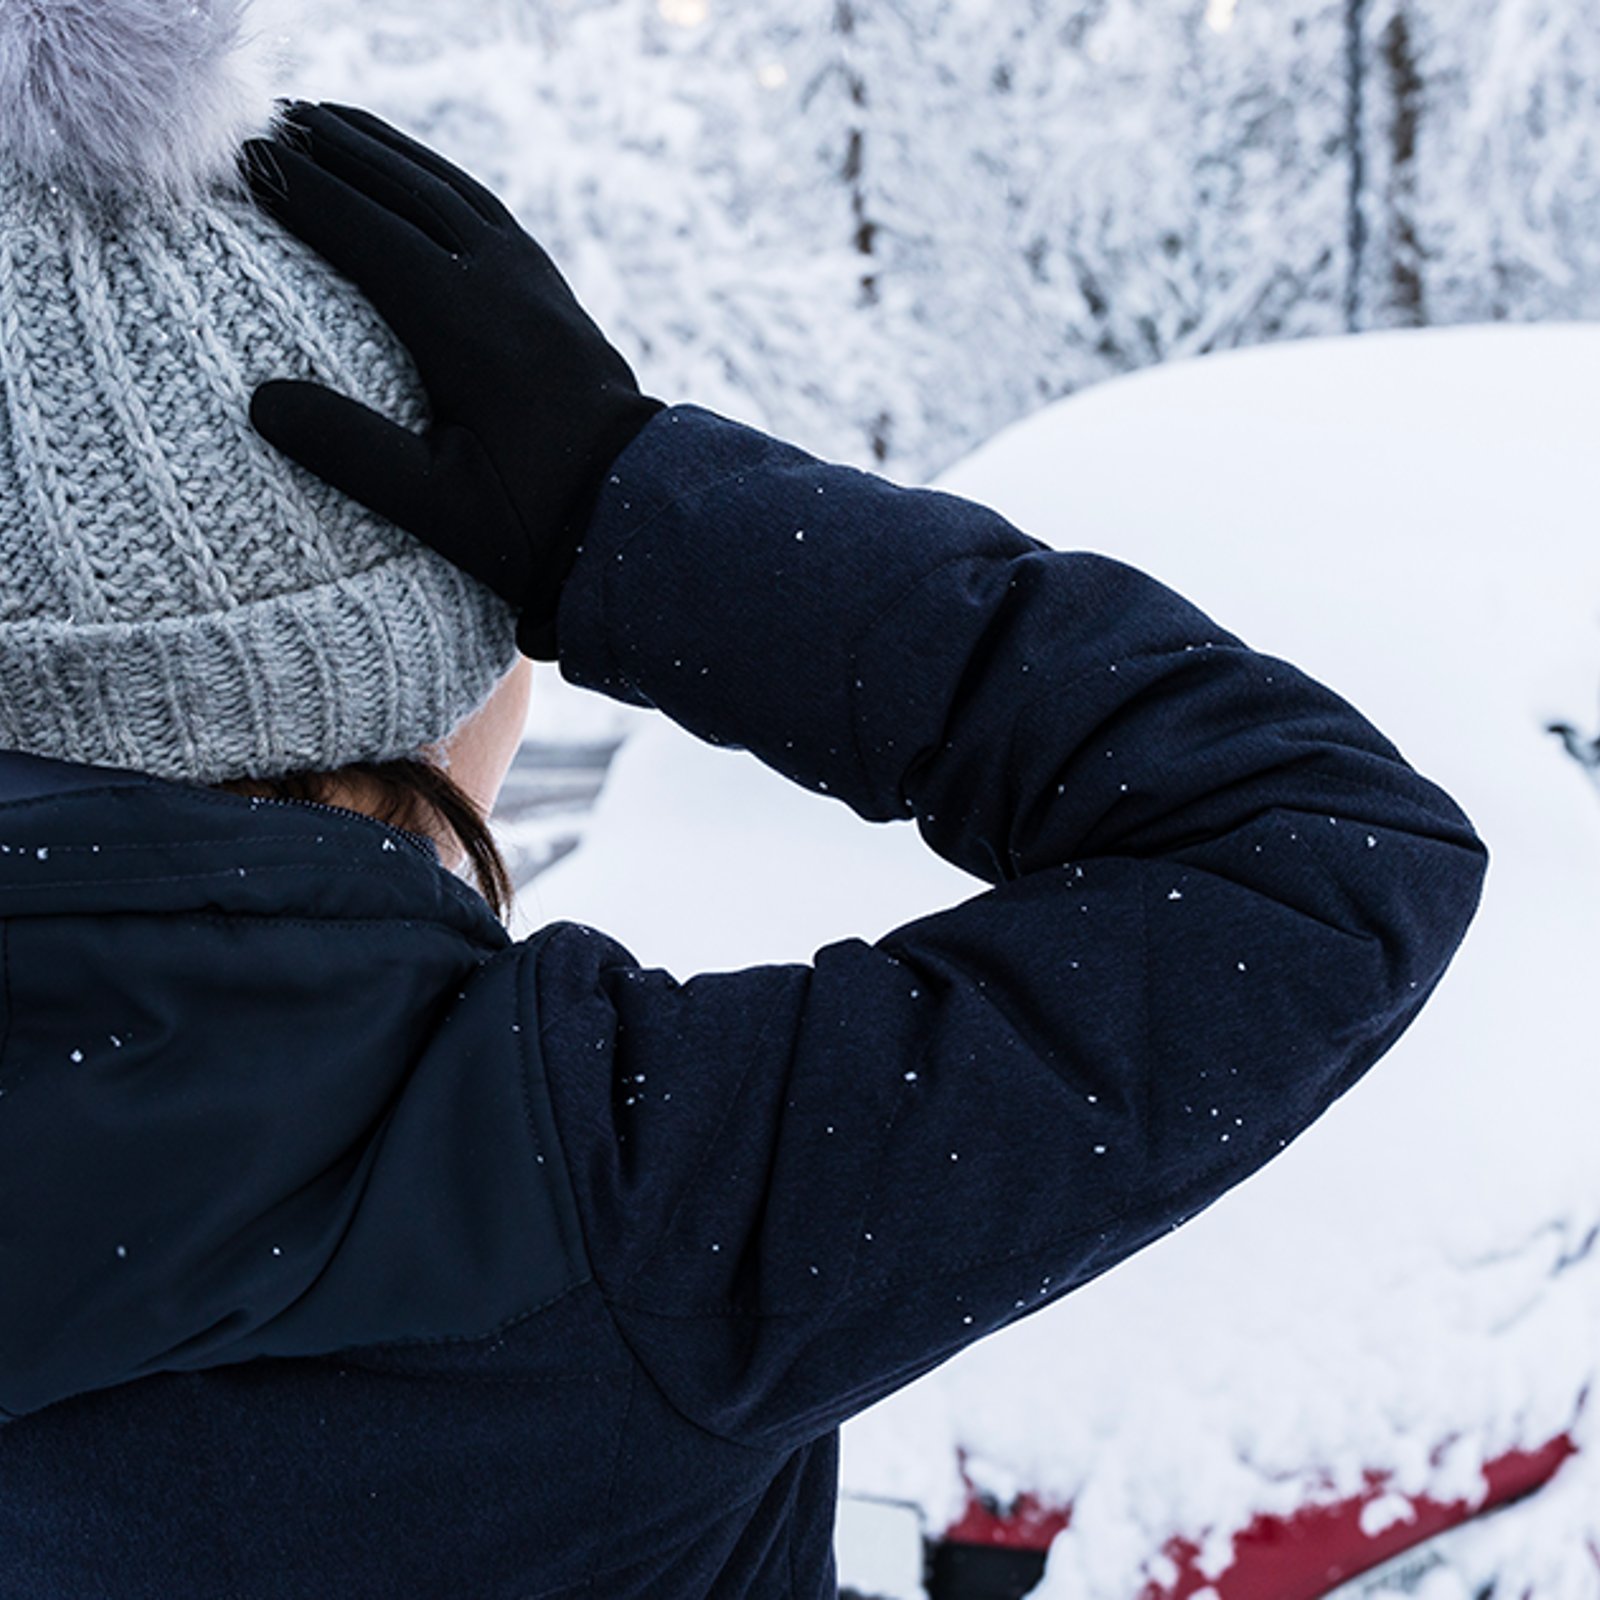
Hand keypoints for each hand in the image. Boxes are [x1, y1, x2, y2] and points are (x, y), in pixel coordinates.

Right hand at [242, 102, 664, 659]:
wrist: (636, 509)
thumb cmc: (533, 522)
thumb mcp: (437, 508)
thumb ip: (352, 453)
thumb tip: (263, 401)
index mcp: (467, 329)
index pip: (369, 234)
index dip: (303, 191)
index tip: (245, 159)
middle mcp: (503, 285)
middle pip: (405, 191)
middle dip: (333, 151)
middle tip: (265, 121)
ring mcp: (534, 280)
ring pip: (448, 188)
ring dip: (383, 150)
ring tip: (323, 122)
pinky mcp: (552, 291)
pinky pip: (483, 209)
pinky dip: (434, 176)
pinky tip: (409, 172)